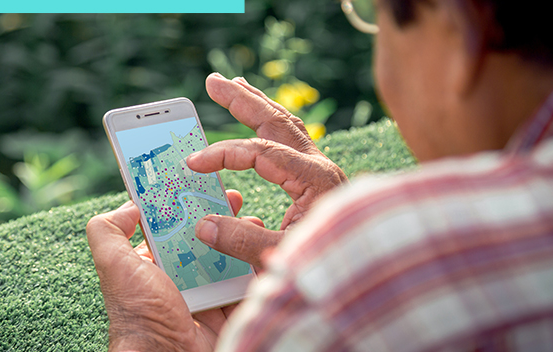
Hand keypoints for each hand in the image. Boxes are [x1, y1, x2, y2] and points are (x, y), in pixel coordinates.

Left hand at [86, 190, 249, 351]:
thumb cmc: (140, 312)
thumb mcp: (114, 265)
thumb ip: (108, 231)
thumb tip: (129, 205)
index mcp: (151, 262)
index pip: (171, 224)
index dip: (185, 202)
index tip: (202, 183)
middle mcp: (178, 275)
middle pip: (203, 235)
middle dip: (220, 214)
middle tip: (234, 198)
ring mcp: (205, 290)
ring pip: (227, 254)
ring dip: (241, 235)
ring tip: (252, 220)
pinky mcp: (228, 305)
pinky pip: (244, 280)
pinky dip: (254, 263)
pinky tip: (262, 246)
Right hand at [188, 73, 347, 269]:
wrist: (370, 271)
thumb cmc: (333, 265)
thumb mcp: (284, 256)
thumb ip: (243, 241)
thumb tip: (205, 225)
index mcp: (315, 179)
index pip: (261, 153)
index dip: (224, 154)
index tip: (195, 163)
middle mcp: (319, 167)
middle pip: (276, 121)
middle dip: (243, 100)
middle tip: (213, 82)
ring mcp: (320, 171)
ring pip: (286, 126)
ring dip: (259, 106)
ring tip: (236, 87)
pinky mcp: (318, 181)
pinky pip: (291, 143)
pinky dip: (271, 127)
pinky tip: (260, 123)